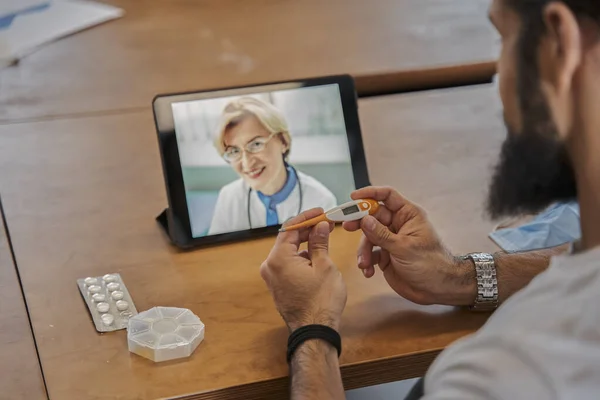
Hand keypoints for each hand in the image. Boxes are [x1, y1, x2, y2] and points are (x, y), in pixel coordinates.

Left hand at [260, 208, 346, 331]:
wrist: (314, 332)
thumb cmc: (321, 301)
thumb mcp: (325, 266)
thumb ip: (320, 242)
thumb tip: (321, 226)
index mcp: (278, 258)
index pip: (291, 228)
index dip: (307, 217)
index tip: (321, 212)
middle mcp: (269, 266)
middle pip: (288, 239)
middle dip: (307, 230)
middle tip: (325, 223)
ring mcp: (272, 278)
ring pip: (288, 253)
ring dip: (305, 244)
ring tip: (324, 237)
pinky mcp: (278, 287)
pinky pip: (288, 265)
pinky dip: (301, 257)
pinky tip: (316, 255)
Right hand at [343, 187, 475, 305]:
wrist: (438, 289)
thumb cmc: (430, 264)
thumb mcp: (404, 247)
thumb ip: (382, 234)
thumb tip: (363, 220)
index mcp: (408, 215)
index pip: (387, 196)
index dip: (370, 193)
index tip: (353, 197)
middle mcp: (398, 225)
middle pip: (372, 216)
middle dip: (359, 222)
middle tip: (346, 226)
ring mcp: (391, 240)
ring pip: (368, 237)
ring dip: (363, 250)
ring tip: (363, 263)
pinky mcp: (385, 255)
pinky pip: (370, 253)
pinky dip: (366, 261)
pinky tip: (368, 271)